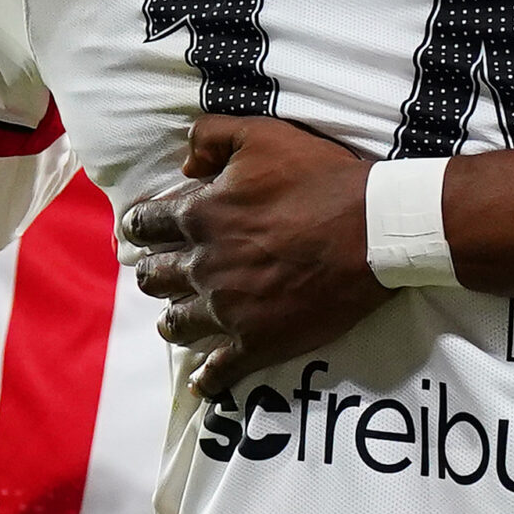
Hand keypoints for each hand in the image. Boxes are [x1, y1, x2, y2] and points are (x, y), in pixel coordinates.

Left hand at [120, 116, 391, 397]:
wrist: (373, 229)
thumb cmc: (321, 178)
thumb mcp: (262, 133)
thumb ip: (211, 135)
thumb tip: (184, 164)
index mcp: (202, 216)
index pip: (148, 225)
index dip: (140, 227)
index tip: (140, 231)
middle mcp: (205, 265)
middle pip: (155, 277)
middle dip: (154, 273)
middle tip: (161, 272)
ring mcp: (228, 309)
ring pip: (176, 324)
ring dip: (173, 319)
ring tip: (178, 318)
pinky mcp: (258, 341)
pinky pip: (219, 370)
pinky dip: (207, 377)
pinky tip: (204, 380)